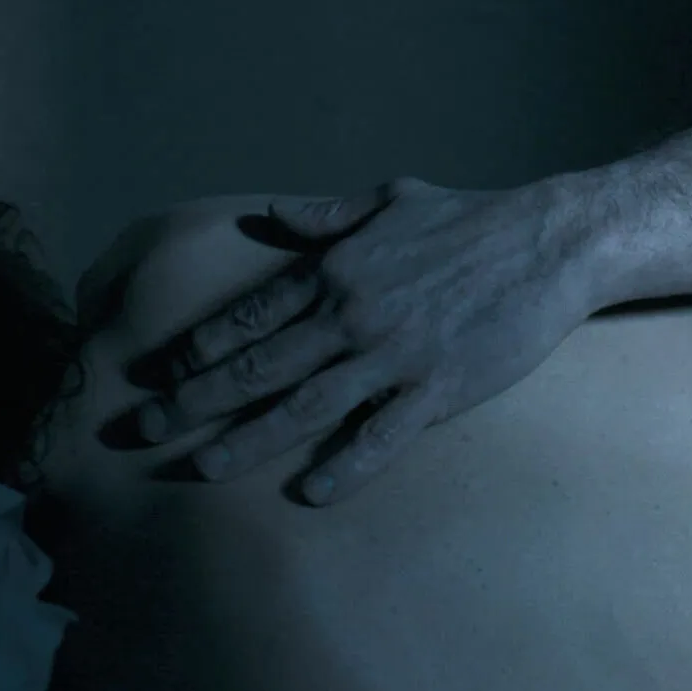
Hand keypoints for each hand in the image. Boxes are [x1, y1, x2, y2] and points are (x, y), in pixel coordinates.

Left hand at [133, 177, 600, 504]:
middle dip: (193, 398)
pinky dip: (343, 466)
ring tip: (199, 467)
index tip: (161, 370)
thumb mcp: (393, 198)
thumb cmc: (474, 218)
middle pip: (258, 366)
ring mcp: (392, 355)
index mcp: (337, 268)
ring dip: (246, 439)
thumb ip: (329, 217)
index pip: (251, 314)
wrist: (549, 242)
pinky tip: (309, 492)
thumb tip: (272, 215)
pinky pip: (380, 436)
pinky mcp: (436, 389)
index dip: (200, 346)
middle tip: (143, 426)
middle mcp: (351, 314)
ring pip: (302, 406)